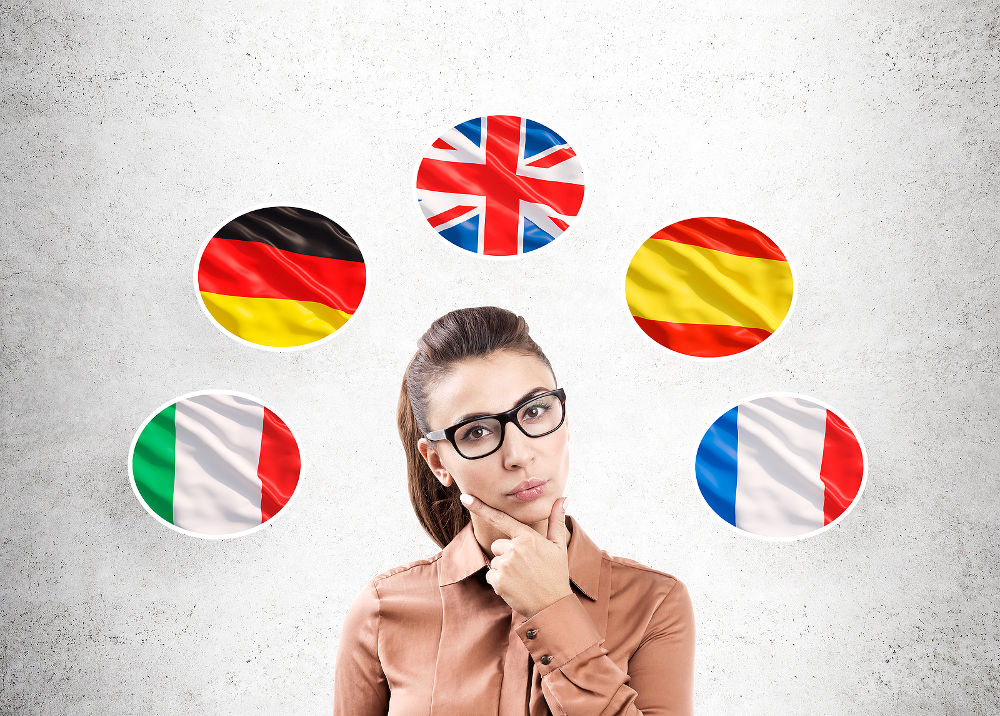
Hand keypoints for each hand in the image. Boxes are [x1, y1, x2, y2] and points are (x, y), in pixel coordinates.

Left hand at [459, 493, 571, 618]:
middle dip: (506, 554)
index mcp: (527, 537)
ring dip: (504, 570)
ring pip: (495, 561)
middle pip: (497, 545)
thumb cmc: (556, 573)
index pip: (500, 519)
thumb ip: (556, 520)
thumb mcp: (558, 545)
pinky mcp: (499, 580)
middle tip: (525, 567)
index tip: (465, 497)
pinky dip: (500, 582)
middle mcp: (515, 548)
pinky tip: (515, 587)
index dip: (480, 507)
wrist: (553, 605)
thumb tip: (563, 498)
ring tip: (522, 578)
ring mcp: (506, 565)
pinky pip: (491, 576)